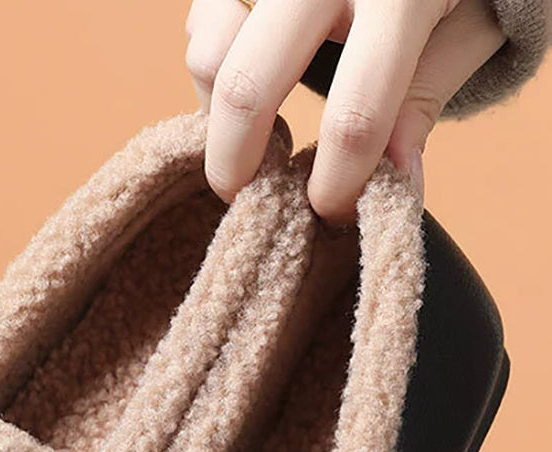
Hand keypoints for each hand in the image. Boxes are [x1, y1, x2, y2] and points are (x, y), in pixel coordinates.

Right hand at [185, 0, 505, 222]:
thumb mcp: (467, 29)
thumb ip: (424, 98)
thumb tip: (393, 185)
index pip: (354, 120)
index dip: (338, 186)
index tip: (333, 211)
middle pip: (248, 91)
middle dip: (239, 169)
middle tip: (252, 201)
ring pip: (209, 58)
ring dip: (217, 119)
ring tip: (255, 137)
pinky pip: (200, 25)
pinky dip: (210, 64)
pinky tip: (247, 76)